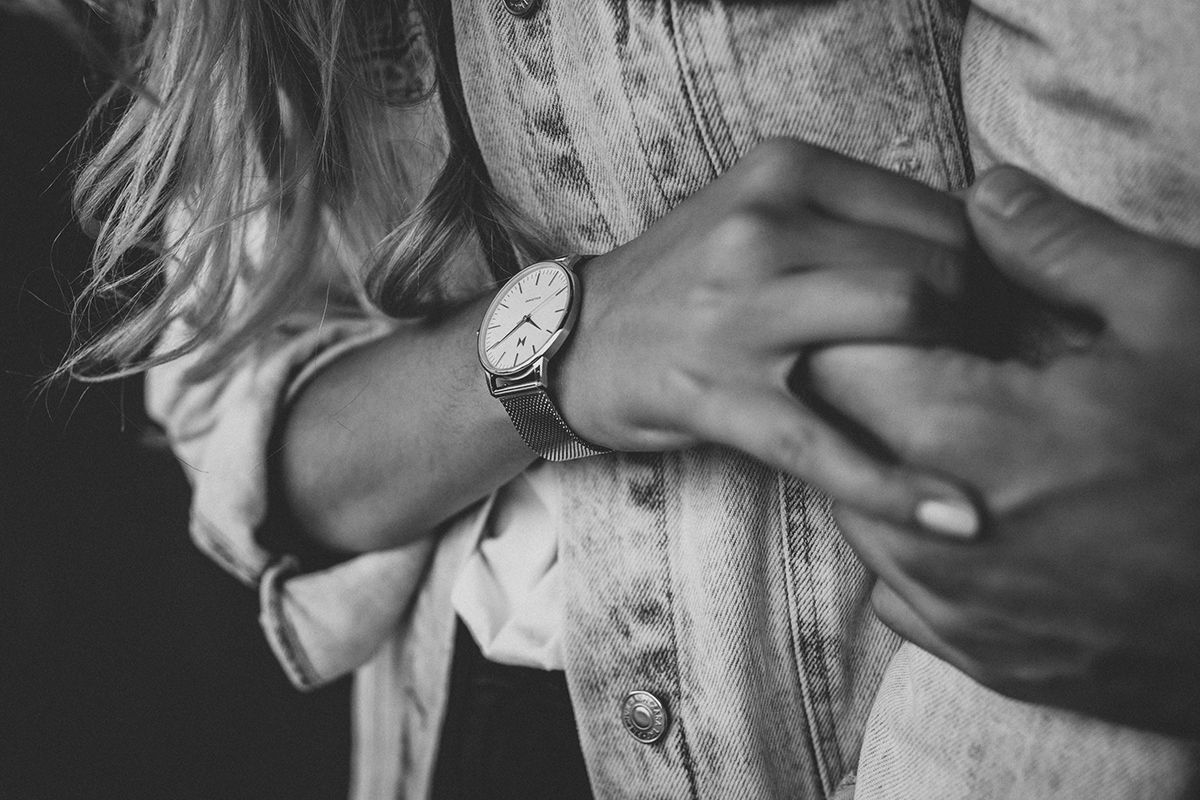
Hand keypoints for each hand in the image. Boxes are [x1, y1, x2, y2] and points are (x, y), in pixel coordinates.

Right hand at [558, 138, 981, 533]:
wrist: (575, 338)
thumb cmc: (688, 279)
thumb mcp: (757, 211)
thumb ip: (849, 219)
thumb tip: (976, 258)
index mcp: (785, 172)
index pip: (938, 214)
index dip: (989, 274)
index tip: (997, 320)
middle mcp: (763, 226)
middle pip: (934, 264)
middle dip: (983, 326)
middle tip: (992, 371)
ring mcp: (738, 311)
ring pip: (901, 316)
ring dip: (957, 374)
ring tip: (970, 410)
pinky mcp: (716, 394)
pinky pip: (826, 444)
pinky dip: (898, 487)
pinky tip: (958, 518)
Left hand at [810, 166, 1199, 736]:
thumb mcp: (1173, 312)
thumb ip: (1059, 244)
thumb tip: (983, 189)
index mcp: (966, 434)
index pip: (832, 364)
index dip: (866, 328)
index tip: (914, 317)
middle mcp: (936, 534)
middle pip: (836, 443)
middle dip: (873, 398)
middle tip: (950, 374)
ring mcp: (959, 610)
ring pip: (858, 517)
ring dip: (889, 472)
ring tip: (973, 442)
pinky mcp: (986, 660)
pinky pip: (897, 591)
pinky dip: (917, 547)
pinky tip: (983, 516)